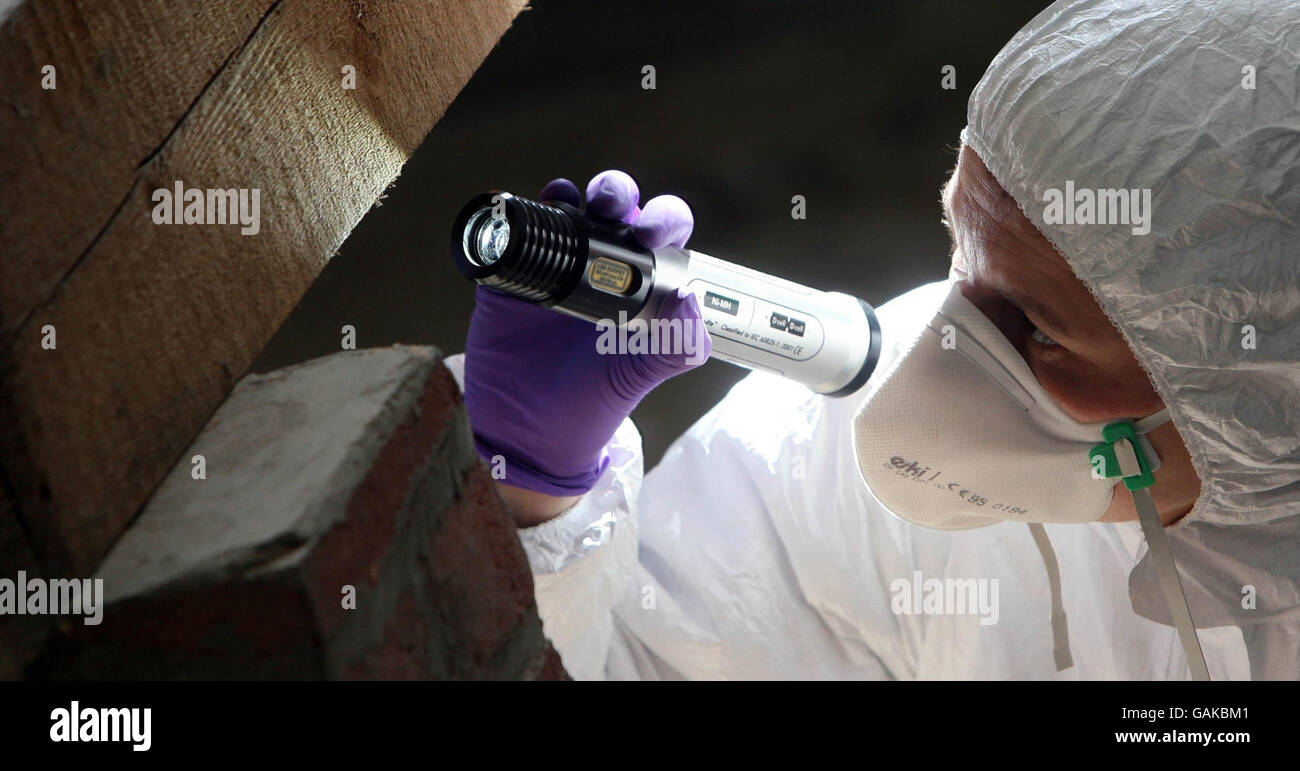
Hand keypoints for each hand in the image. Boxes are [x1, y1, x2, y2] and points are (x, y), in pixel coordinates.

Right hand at [463, 170, 707, 525]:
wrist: (527, 436)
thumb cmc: (589, 407)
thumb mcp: (635, 380)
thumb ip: (673, 348)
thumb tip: (692, 301)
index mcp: (643, 285)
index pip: (663, 235)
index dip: (664, 220)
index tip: (653, 233)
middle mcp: (603, 267)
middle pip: (616, 209)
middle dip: (616, 193)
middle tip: (610, 208)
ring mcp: (557, 267)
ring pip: (569, 209)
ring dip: (573, 195)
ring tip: (569, 201)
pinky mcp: (513, 276)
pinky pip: (517, 233)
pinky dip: (521, 213)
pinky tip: (527, 213)